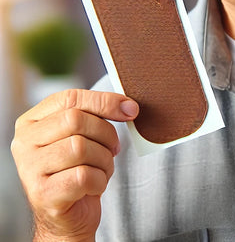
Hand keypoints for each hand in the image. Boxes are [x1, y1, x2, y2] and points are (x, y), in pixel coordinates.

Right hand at [11, 89, 138, 241]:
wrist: (68, 216)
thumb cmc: (78, 168)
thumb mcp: (85, 134)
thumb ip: (99, 113)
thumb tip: (129, 107)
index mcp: (32, 121)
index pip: (71, 98)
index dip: (105, 101)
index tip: (131, 109)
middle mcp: (24, 142)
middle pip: (75, 120)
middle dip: (106, 133)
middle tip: (114, 148)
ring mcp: (29, 169)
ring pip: (80, 147)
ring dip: (104, 159)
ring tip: (102, 168)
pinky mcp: (41, 194)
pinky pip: (82, 176)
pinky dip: (99, 180)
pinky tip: (94, 185)